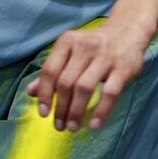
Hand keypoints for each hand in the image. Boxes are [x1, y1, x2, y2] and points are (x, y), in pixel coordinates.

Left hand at [25, 20, 149, 131]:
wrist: (127, 31)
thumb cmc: (93, 47)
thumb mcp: (70, 52)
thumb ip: (52, 71)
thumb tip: (31, 93)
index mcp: (67, 42)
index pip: (50, 70)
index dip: (45, 94)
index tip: (44, 113)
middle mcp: (84, 47)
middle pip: (66, 82)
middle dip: (61, 108)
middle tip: (59, 126)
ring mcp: (105, 57)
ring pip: (85, 88)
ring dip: (76, 111)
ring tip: (72, 127)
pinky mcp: (123, 68)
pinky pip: (110, 93)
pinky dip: (101, 111)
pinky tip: (94, 125)